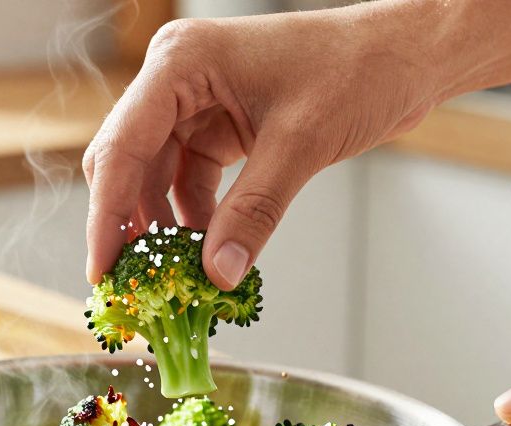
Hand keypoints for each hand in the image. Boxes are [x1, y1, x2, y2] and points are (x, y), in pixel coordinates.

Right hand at [82, 6, 442, 288]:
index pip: (122, 146)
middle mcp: (177, 80)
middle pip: (127, 163)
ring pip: (154, 179)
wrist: (407, 56)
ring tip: (167, 280)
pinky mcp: (218, 128)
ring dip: (161, 229)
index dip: (107, 214)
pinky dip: (193, 221)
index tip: (103, 270)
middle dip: (127, 225)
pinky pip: (188, 183)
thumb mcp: (301, 144)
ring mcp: (195, 104)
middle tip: (128, 285)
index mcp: (181, 63)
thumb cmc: (359, 68)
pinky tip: (202, 257)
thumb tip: (218, 273)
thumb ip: (253, 211)